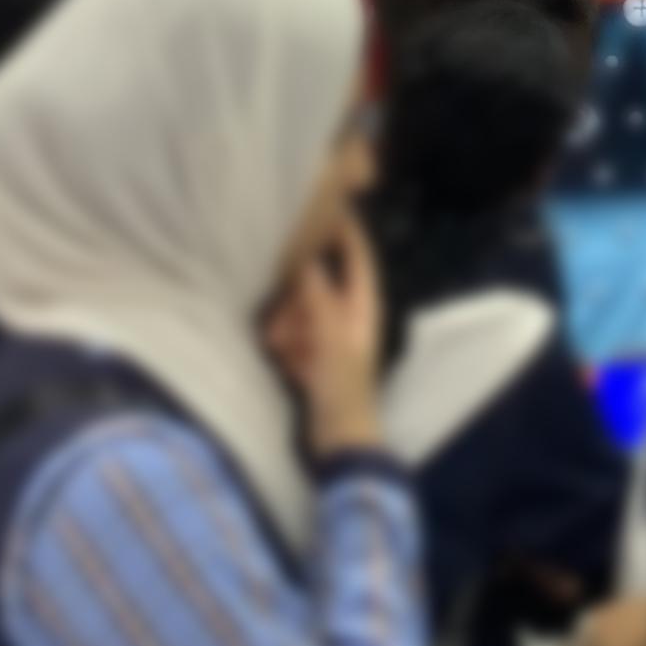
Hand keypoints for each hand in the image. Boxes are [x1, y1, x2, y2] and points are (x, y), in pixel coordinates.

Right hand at [264, 210, 384, 455]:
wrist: (339, 441)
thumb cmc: (344, 388)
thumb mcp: (330, 340)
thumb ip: (318, 299)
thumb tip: (306, 261)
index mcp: (362, 306)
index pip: (358, 257)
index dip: (347, 231)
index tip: (329, 204)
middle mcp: (346, 315)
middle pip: (317, 283)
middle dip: (297, 297)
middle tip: (286, 319)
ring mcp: (327, 336)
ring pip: (299, 309)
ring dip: (288, 325)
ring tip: (283, 346)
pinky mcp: (310, 356)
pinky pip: (290, 335)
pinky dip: (285, 346)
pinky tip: (283, 362)